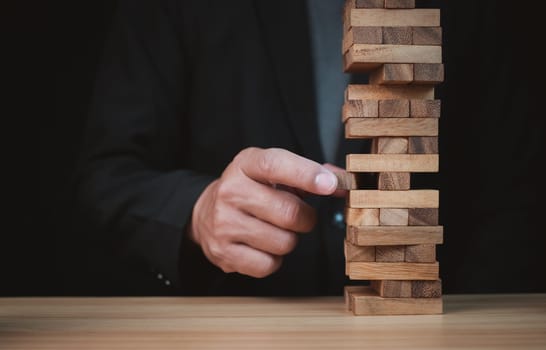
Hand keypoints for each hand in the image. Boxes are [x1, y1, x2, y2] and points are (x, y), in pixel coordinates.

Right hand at [189, 147, 337, 277]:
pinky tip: (262, 245)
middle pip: (289, 213)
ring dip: (289, 239)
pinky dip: (274, 259)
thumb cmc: (250, 190)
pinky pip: (269, 264)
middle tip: (299, 215)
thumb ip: (308, 173)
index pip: (276, 165)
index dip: (306, 175)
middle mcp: (230, 191)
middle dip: (306, 218)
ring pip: (284, 242)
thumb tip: (341, 182)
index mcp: (245, 165)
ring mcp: (224, 223)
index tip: (330, 185)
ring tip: (274, 228)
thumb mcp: (273, 172)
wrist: (206, 213)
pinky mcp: (223, 252)